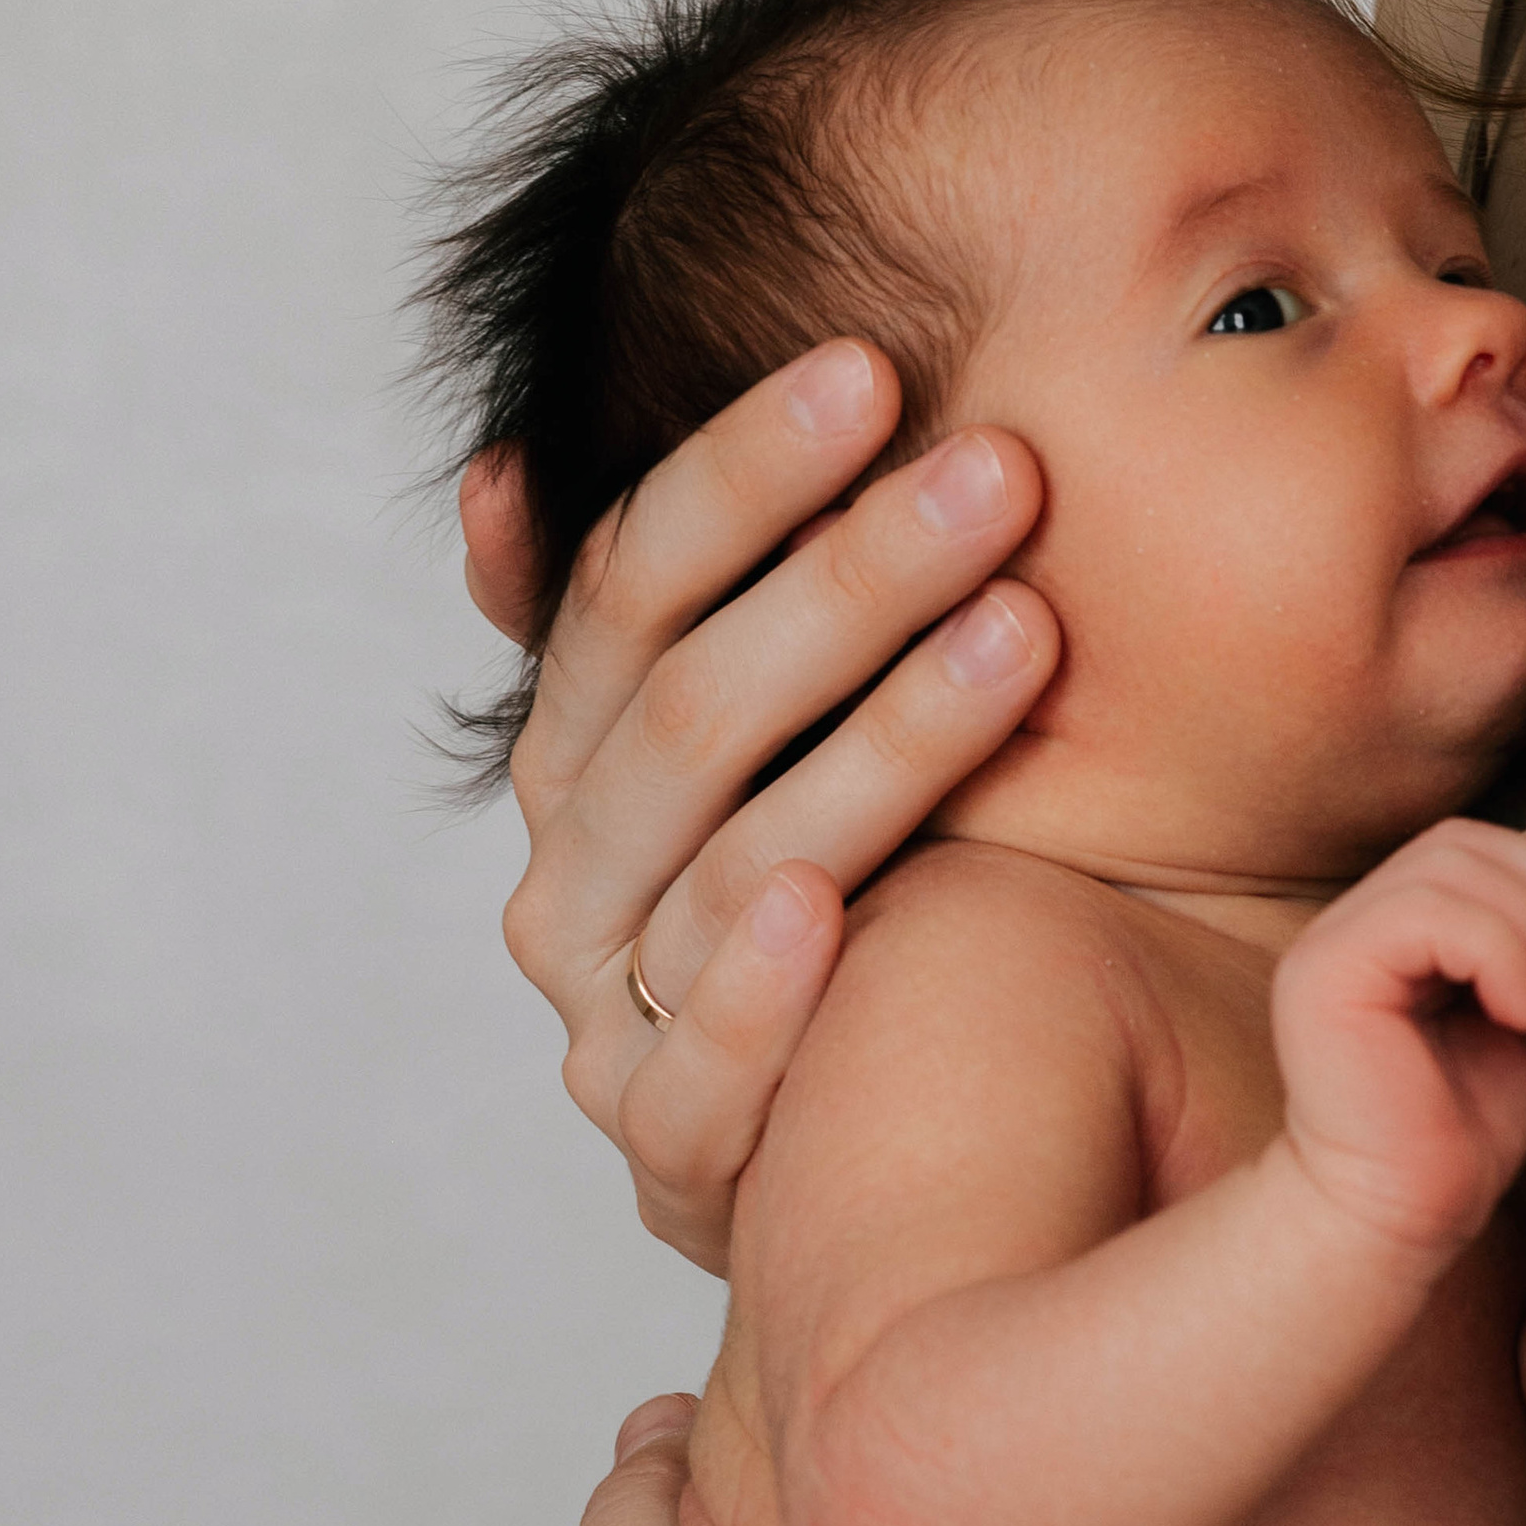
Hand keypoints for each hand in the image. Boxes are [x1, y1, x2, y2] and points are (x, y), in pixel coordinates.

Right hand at [466, 339, 1058, 1270]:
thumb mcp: (769, 724)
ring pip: (731, 866)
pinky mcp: (674, 1156)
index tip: (877, 369)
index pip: (632, 582)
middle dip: (851, 579)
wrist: (909, 1134)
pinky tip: (829, 904)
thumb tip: (502, 469)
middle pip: (694, 710)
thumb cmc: (871, 872)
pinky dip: (756, 992)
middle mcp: (572, 875)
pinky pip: (701, 1077)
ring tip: (1023, 631)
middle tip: (1000, 472)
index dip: (744, 471)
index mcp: (581, 750)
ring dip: (880, 743)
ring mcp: (612, 1019)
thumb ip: (665, 600)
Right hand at [1269, 822, 1525, 1268]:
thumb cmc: (1456, 1136)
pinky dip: (1499, 955)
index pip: (1468, 844)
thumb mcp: (1512, 1016)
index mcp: (1388, 927)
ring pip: (1447, 870)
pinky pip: (1425, 914)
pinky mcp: (1325, 974)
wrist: (1399, 1220)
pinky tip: (1519, 1018)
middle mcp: (1348, 922)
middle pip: (1460, 843)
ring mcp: (1328, 944)